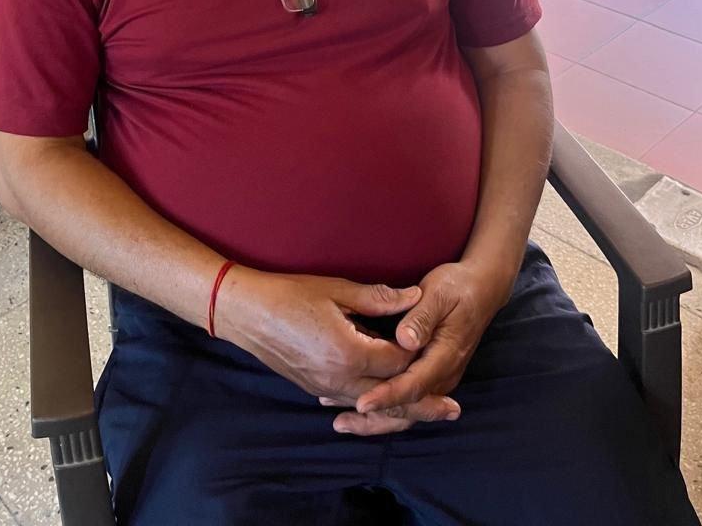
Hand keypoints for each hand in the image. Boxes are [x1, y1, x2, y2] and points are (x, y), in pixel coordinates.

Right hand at [213, 268, 424, 402]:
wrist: (248, 314)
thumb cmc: (290, 295)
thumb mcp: (337, 290)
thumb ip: (379, 298)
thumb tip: (415, 297)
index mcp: (350, 352)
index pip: (398, 362)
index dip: (419, 355)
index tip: (441, 350)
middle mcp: (340, 379)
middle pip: (391, 397)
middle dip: (423, 403)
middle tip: (453, 410)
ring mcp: (325, 388)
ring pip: (371, 406)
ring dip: (399, 409)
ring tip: (427, 411)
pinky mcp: (314, 388)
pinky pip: (351, 401)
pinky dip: (372, 404)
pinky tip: (382, 403)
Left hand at [317, 260, 507, 434]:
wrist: (482, 289)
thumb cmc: (456, 287)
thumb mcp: (438, 293)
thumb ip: (421, 318)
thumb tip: (405, 341)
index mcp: (445, 355)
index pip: (414, 384)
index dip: (388, 396)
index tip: (362, 403)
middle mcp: (444, 374)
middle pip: (410, 407)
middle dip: (376, 418)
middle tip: (341, 422)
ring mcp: (440, 378)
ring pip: (409, 410)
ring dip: (378, 419)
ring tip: (342, 421)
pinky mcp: (433, 376)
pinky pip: (410, 401)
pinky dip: (386, 409)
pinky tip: (361, 408)